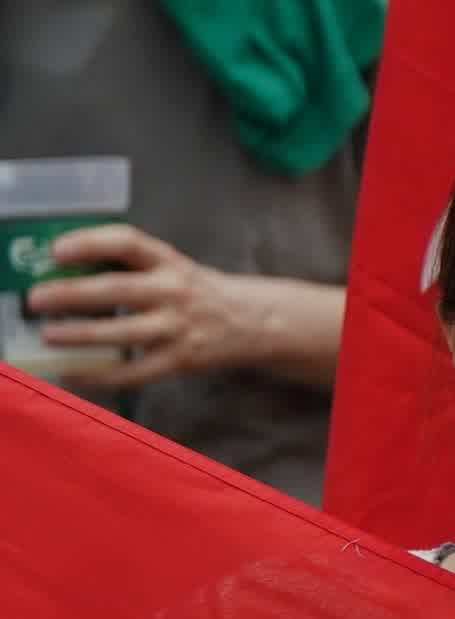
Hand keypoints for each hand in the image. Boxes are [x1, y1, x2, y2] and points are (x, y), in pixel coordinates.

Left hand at [22, 226, 260, 388]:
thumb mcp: (172, 268)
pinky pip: (132, 372)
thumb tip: (62, 275)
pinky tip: (71, 372)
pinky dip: (97, 375)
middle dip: (72, 294)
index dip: (92, 243)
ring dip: (80, 335)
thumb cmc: (197, 293)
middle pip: (118, 290)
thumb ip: (128, 269)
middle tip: (37, 298)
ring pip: (122, 333)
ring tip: (48, 335)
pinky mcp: (179, 360)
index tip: (57, 250)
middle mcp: (175, 291)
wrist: (254, 322)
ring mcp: (178, 328)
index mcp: (170, 262)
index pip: (130, 243)